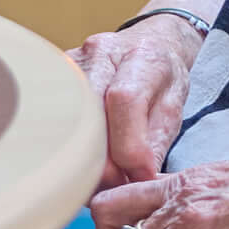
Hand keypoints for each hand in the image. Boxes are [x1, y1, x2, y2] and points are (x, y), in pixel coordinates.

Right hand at [67, 14, 205, 190]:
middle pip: (88, 113)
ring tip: (99, 179)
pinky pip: (54, 118)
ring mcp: (72, 62)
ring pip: (65, 119)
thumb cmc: (163, 77)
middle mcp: (102, 53)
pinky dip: (67, 147)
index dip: (128, 145)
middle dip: (101, 161)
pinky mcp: (53, 75)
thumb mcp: (174, 107)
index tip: (137, 175)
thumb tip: (137, 180)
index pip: (124, 99)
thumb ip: (155, 143)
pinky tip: (82, 162)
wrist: (150, 41)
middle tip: (115, 187)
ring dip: (80, 158)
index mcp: (141, 57)